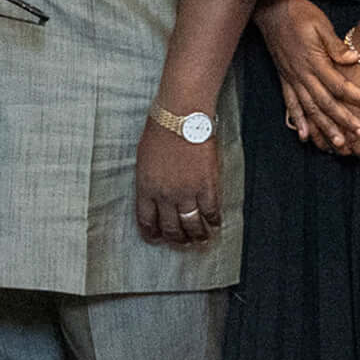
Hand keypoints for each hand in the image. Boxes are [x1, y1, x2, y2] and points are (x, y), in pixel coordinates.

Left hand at [134, 120, 220, 246]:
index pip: (147, 220)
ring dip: (197, 236)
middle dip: (177, 239)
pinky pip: (211, 211)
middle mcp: (165, 196)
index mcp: (146, 188)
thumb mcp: (143, 158)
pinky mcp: (207, 187)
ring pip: (192, 225)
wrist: (181, 118)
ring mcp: (187, 193)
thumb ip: (147, 180)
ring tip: (201, 239)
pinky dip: (214, 220)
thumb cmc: (160, 130)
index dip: (152, 233)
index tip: (157, 238)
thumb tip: (152, 193)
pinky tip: (215, 223)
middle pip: (171, 228)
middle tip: (182, 242)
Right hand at [254, 0, 359, 155]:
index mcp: (314, 61)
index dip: (357, 97)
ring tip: (337, 144)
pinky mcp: (284, 79)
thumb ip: (335, 45)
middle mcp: (302, 74)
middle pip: (326, 103)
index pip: (339, 85)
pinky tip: (303, 135)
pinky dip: (297, 121)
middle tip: (359, 134)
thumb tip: (353, 58)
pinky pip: (290, 104)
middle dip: (344, 120)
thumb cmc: (298, 14)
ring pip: (309, 108)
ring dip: (323, 127)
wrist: (271, 11)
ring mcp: (292, 79)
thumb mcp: (320, 24)